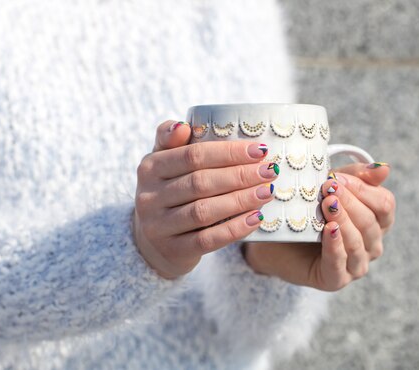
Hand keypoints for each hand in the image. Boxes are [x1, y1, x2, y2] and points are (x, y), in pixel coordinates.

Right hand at [132, 120, 277, 278]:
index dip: (227, 152)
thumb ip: (170, 140)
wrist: (151, 241)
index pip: (191, 156)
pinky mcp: (173, 250)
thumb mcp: (162, 163)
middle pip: (200, 183)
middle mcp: (149, 197)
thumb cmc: (166, 193)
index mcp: (149, 168)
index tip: (259, 150)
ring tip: (268, 191)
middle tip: (269, 171)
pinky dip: (234, 228)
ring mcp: (158, 226)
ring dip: (241, 200)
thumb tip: (183, 126)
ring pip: (204, 211)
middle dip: (240, 175)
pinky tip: (256, 218)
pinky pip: (207, 239)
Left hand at [244, 163, 395, 290]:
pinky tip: (329, 230)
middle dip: (350, 202)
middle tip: (328, 188)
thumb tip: (384, 169)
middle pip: (371, 222)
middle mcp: (371, 245)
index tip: (336, 177)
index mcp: (376, 222)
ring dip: (343, 220)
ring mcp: (356, 265)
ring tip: (327, 204)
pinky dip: (335, 245)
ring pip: (358, 242)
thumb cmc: (305, 212)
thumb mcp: (328, 189)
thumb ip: (354, 177)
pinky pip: (340, 262)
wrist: (274, 242)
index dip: (363, 189)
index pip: (385, 204)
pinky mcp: (335, 279)